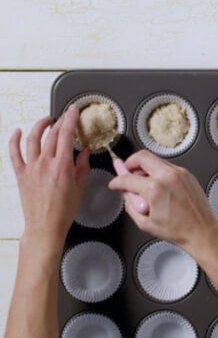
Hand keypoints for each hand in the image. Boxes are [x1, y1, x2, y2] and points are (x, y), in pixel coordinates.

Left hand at [9, 104, 89, 247]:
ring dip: (39, 126)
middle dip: (59, 121)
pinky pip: (14, 153)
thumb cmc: (63, 211)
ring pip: (33, 139)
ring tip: (46, 120)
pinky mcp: (21, 174)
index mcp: (62, 166)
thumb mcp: (79, 187)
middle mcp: (45, 164)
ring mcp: (31, 168)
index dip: (70, 119)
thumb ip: (82, 166)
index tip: (73, 111)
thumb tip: (84, 153)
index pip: (66, 135)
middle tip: (65, 116)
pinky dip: (14, 140)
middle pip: (51, 135)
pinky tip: (17, 131)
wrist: (45, 226)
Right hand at [108, 150, 217, 261]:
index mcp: (155, 189)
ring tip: (144, 183)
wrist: (202, 232)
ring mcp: (179, 173)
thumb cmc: (180, 230)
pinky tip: (159, 186)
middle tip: (126, 171)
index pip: (128, 179)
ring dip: (145, 168)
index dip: (117, 181)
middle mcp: (168, 176)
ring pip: (156, 160)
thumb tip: (127, 195)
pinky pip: (168, 167)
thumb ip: (131, 206)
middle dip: (130, 163)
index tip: (115, 184)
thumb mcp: (146, 223)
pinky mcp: (187, 174)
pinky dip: (159, 173)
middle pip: (141, 157)